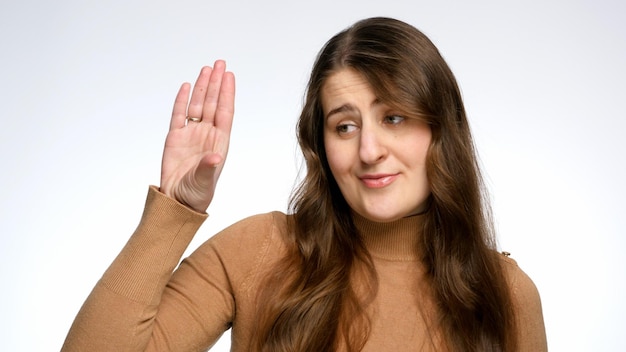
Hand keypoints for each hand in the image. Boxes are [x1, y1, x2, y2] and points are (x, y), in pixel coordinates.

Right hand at [159, 60, 234, 212]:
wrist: (178, 201)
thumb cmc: (197, 194)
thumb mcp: (205, 182)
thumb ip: (208, 168)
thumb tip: (215, 156)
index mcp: (219, 142)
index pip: (225, 112)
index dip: (227, 93)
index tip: (229, 76)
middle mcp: (207, 134)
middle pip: (212, 103)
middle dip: (216, 83)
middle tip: (219, 64)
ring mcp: (191, 134)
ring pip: (197, 105)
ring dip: (202, 87)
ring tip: (206, 69)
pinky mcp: (175, 138)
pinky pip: (179, 115)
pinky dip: (182, 100)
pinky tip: (186, 86)